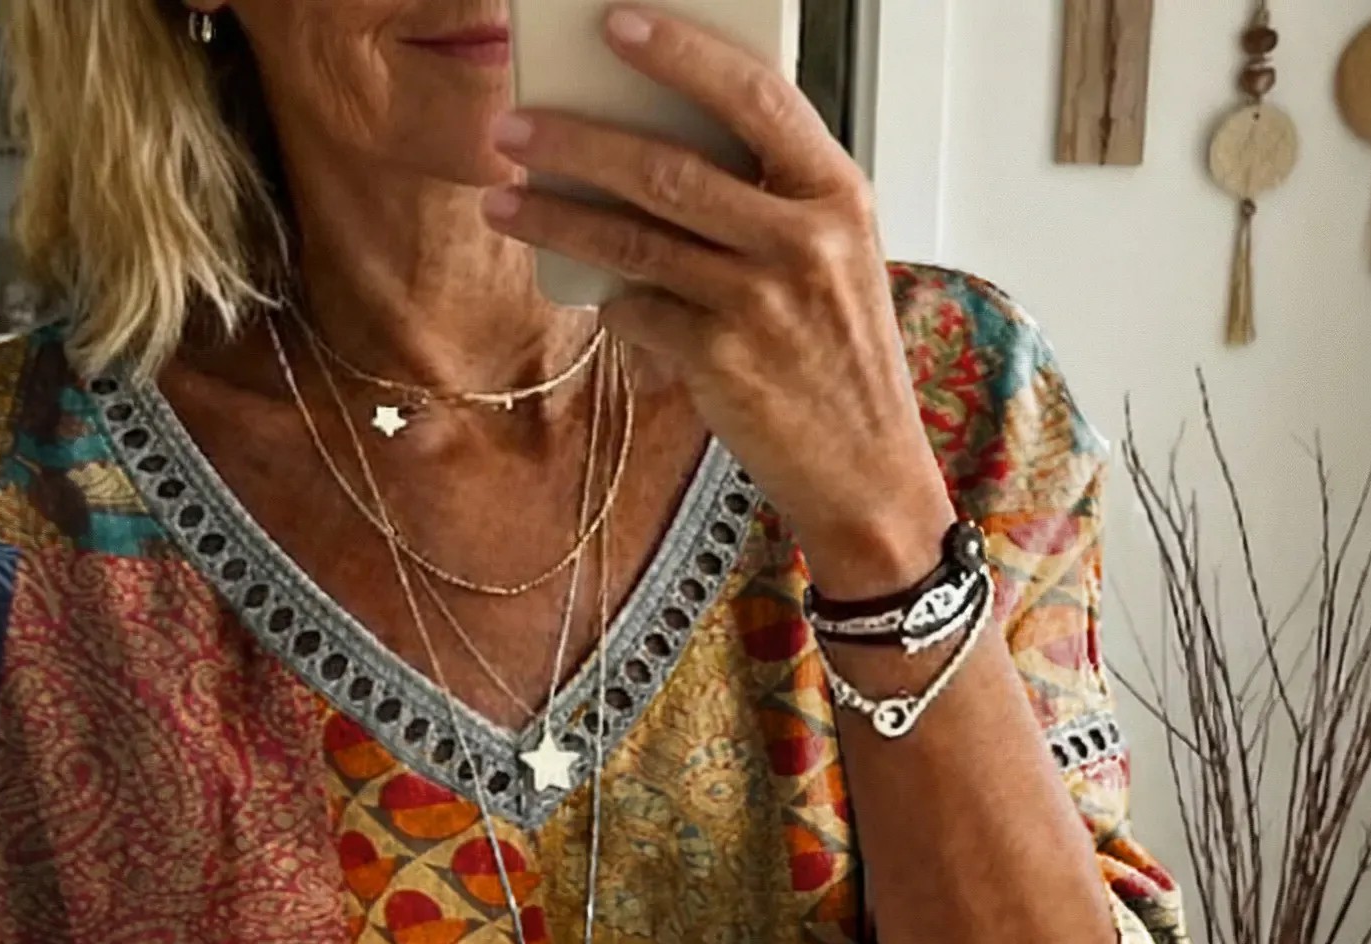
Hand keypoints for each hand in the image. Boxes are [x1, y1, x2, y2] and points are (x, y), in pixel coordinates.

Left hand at [481, 3, 954, 591]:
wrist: (868, 471)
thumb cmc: (840, 357)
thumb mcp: (833, 257)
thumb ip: (768, 199)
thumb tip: (654, 146)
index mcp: (838, 193)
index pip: (755, 96)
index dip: (681, 52)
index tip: (615, 23)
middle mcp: (804, 242)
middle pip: (670, 167)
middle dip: (577, 140)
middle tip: (513, 126)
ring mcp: (762, 304)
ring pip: (634, 240)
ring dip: (557, 215)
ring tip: (503, 198)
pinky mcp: (723, 363)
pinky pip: (639, 312)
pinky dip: (606, 296)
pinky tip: (581, 286)